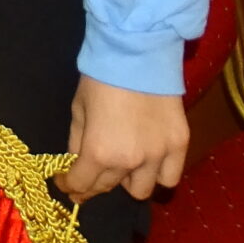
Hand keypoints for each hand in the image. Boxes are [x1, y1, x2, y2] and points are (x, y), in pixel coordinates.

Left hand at [59, 76, 189, 202]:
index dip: (69, 186)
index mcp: (99, 151)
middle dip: (94, 183)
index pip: (81, 184)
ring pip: (141, 190)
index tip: (65, 183)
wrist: (137, 52)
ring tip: (123, 165)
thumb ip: (76, 142)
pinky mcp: (179, 145)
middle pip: (108, 188)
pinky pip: (169, 177)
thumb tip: (75, 164)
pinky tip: (150, 163)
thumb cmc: (101, 77)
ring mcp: (158, 155)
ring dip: (127, 181)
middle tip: (90, 173)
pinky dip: (157, 175)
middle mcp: (130, 161)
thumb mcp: (78, 109)